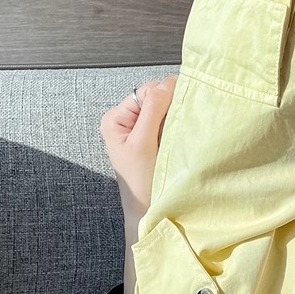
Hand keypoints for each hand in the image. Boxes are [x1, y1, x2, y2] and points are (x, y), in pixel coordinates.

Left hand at [99, 77, 177, 225]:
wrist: (148, 210)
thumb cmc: (141, 183)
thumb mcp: (143, 143)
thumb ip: (152, 111)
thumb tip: (167, 83)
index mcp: (115, 118)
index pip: (145, 91)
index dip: (164, 97)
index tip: (176, 113)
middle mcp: (127, 120)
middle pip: (156, 97)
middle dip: (171, 108)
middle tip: (177, 127)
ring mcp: (142, 129)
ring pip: (166, 109)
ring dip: (176, 118)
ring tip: (176, 136)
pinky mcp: (155, 138)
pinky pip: (170, 121)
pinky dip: (178, 126)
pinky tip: (178, 138)